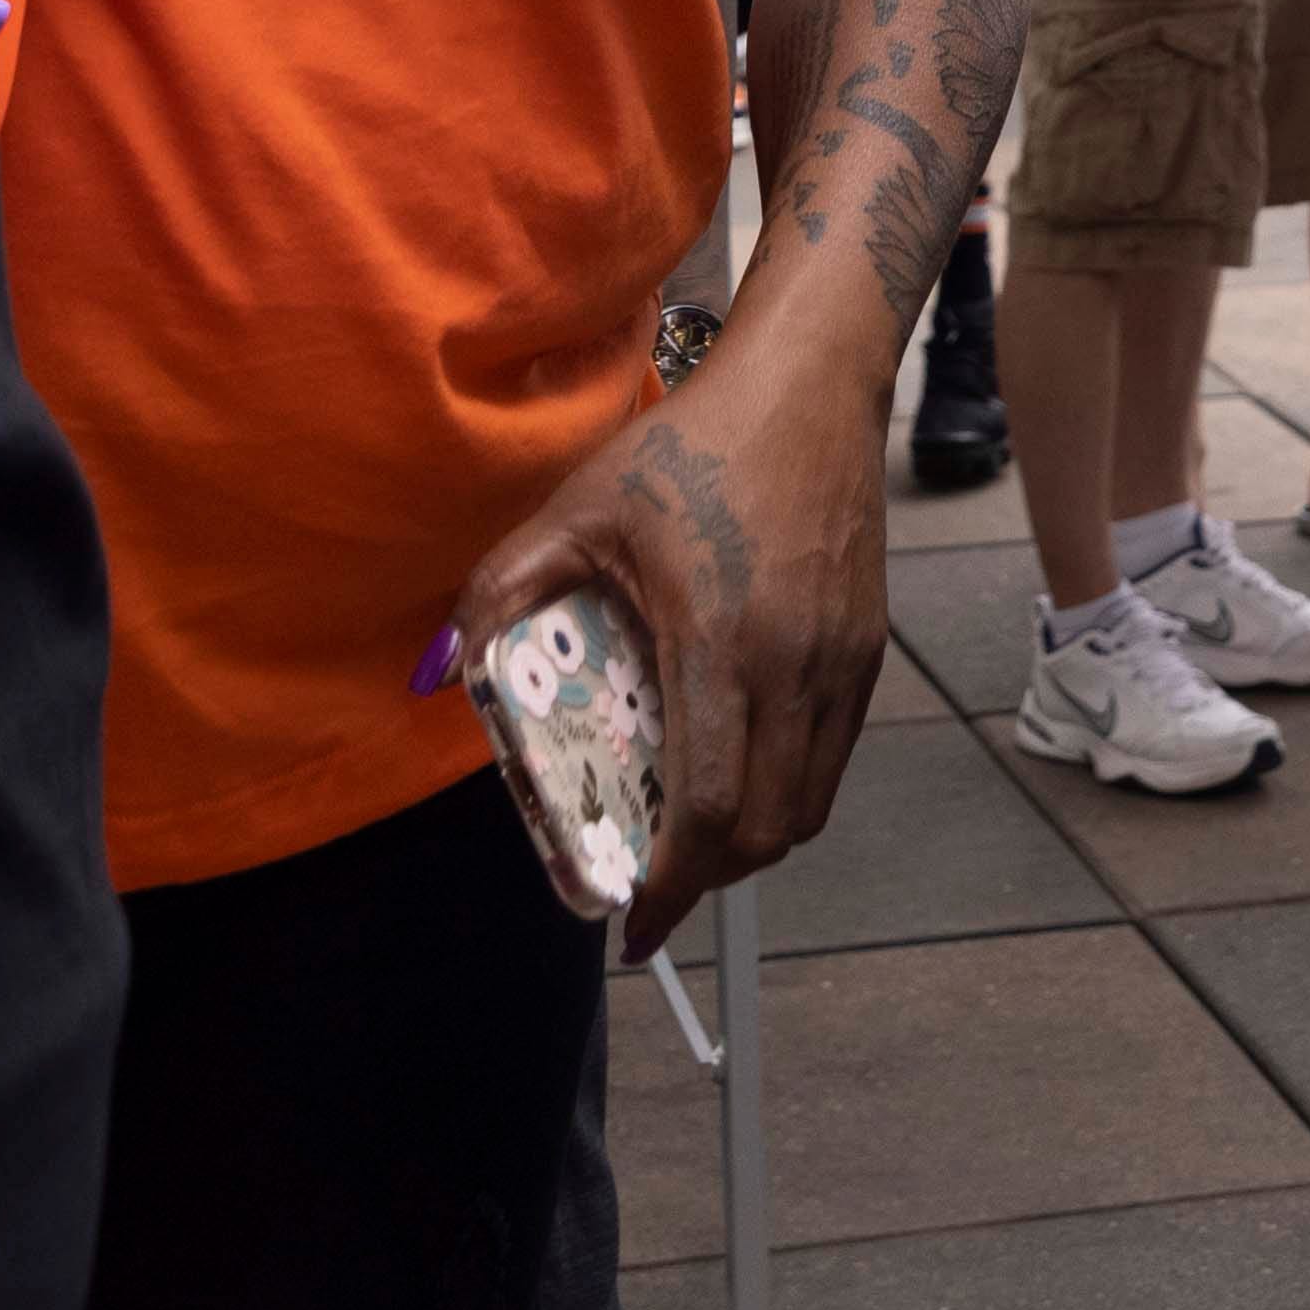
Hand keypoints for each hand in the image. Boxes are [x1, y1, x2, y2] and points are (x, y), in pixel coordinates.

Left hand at [461, 346, 892, 949]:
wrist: (810, 385)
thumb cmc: (695, 444)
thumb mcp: (581, 507)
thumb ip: (504, 589)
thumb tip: (441, 665)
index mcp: (721, 643)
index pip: (710, 810)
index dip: (672, 886)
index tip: (633, 924)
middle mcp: (795, 668)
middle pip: (766, 832)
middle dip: (706, 879)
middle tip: (653, 880)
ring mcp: (841, 663)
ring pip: (809, 806)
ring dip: (753, 842)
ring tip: (697, 836)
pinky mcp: (868, 651)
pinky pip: (833, 759)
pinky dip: (789, 792)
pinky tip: (741, 766)